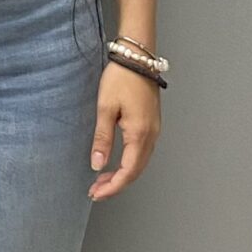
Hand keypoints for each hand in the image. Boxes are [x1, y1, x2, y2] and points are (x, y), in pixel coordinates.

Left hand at [88, 64, 160, 199]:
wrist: (138, 58)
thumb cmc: (121, 78)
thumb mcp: (105, 108)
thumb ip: (102, 138)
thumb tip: (98, 164)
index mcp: (140, 133)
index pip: (128, 171)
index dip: (112, 187)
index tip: (96, 193)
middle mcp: (151, 135)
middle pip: (136, 171)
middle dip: (116, 184)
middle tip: (96, 191)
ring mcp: (155, 130)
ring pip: (141, 163)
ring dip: (123, 175)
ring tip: (102, 180)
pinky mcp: (153, 124)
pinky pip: (143, 152)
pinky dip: (130, 163)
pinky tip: (117, 163)